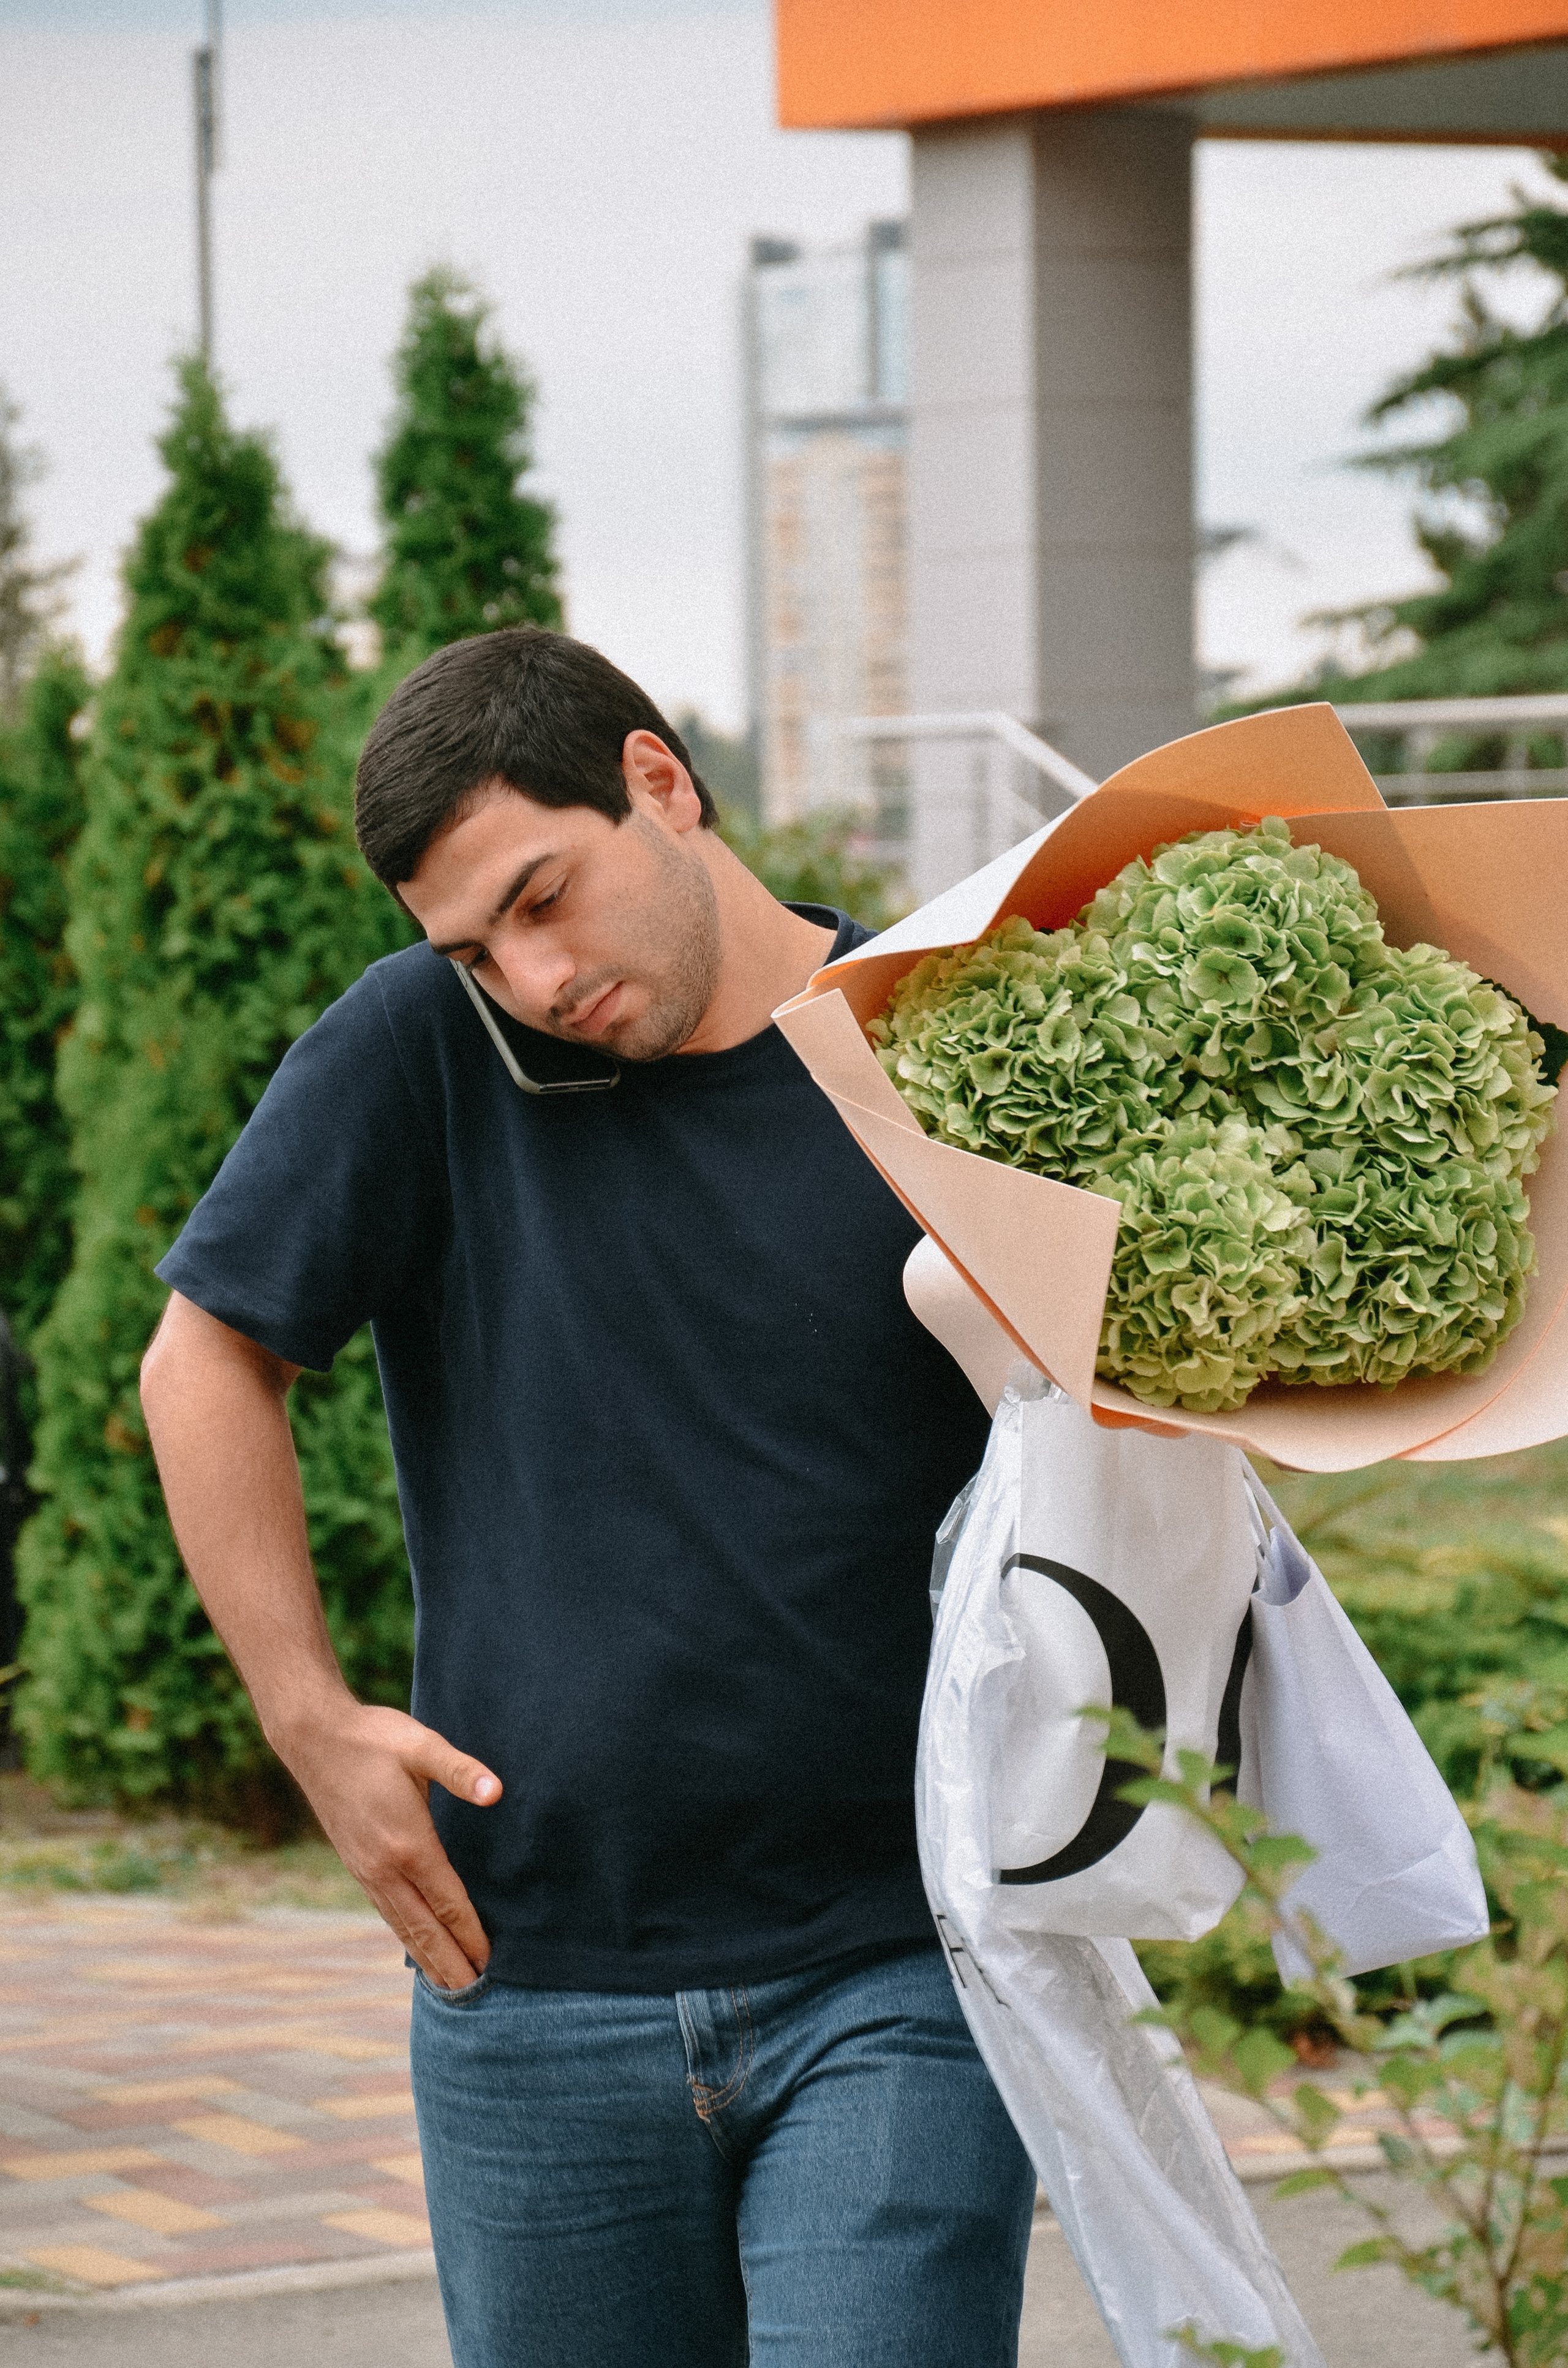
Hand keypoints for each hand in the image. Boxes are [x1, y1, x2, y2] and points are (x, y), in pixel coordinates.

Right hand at [276, 1698, 501, 1988]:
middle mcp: (384, 1867)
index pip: (447, 1900)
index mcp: (408, 1843)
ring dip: (427, 1957)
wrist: (314, 1738)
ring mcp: (366, 1870)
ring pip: (402, 1925)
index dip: (470, 1933)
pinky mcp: (356, 1864)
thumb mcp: (421, 1746)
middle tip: (475, 1995)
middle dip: (450, 1962)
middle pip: (424, 1927)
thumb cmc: (374, 1738)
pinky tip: (414, 1945)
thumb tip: (496, 1792)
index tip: (490, 1961)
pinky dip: (404, 1935)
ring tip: (449, 1986)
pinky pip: (385, 1911)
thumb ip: (460, 1771)